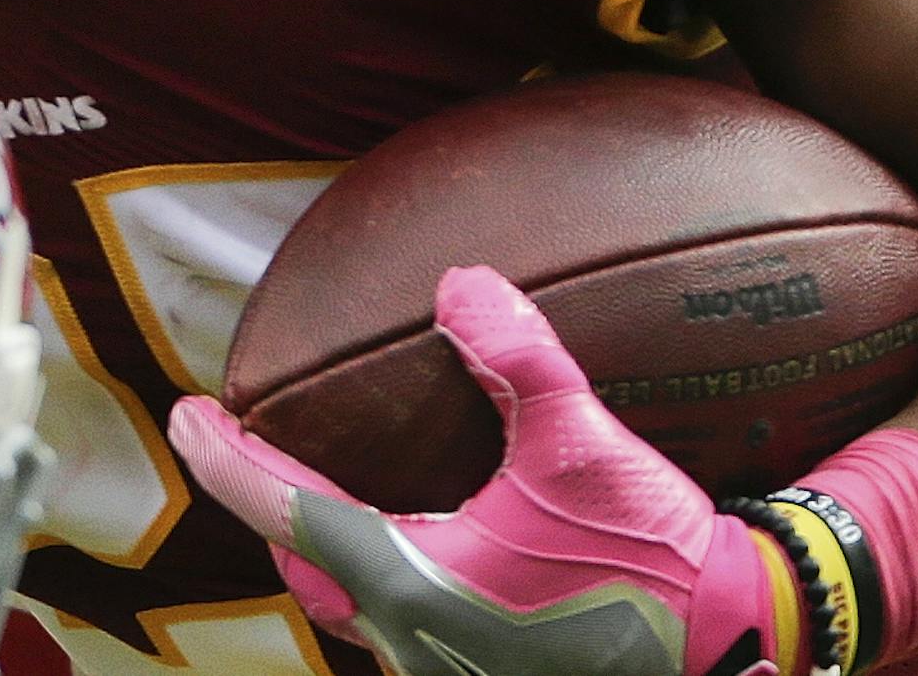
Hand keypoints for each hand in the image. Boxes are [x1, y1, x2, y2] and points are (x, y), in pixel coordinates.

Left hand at [170, 265, 807, 675]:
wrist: (733, 653)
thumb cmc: (649, 559)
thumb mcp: (581, 443)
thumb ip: (516, 355)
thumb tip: (458, 282)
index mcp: (412, 580)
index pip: (285, 507)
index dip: (225, 457)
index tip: (184, 415)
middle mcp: (412, 640)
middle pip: (308, 565)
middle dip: (268, 505)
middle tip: (241, 444)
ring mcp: (446, 669)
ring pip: (353, 605)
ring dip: (324, 546)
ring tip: (317, 488)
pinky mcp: (484, 675)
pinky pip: (399, 625)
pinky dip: (377, 576)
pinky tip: (416, 546)